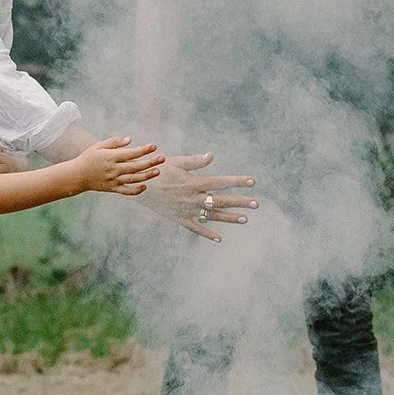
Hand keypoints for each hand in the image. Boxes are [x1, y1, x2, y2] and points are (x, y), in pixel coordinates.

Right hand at [75, 137, 165, 195]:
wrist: (77, 175)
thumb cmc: (88, 158)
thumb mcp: (99, 146)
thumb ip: (114, 142)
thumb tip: (130, 140)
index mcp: (111, 157)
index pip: (130, 153)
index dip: (143, 150)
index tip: (154, 146)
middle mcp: (113, 169)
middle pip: (135, 166)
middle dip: (150, 162)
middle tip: (162, 158)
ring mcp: (113, 180)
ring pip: (133, 179)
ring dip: (146, 175)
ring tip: (158, 171)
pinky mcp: (112, 188)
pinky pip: (126, 191)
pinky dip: (135, 190)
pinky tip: (145, 186)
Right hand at [135, 151, 257, 242]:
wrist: (137, 187)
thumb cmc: (157, 171)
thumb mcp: (176, 162)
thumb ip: (195, 161)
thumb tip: (212, 156)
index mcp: (194, 182)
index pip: (221, 182)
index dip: (237, 182)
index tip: (252, 181)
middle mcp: (193, 198)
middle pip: (221, 201)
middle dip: (240, 202)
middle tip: (256, 204)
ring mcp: (187, 210)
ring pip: (212, 216)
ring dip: (229, 218)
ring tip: (245, 219)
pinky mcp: (179, 219)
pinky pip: (196, 228)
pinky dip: (207, 233)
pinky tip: (219, 238)